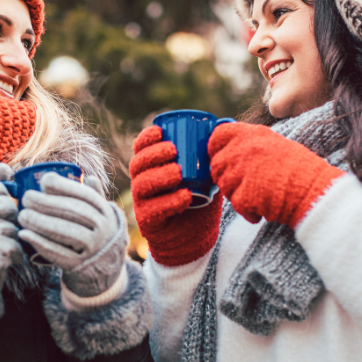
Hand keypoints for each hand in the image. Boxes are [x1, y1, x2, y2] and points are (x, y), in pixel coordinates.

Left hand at [17, 173, 126, 296]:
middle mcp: (104, 229)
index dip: (65, 186)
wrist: (104, 268)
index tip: (44, 181)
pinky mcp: (79, 265)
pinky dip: (39, 243)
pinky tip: (24, 234)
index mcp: (106, 212)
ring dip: (41, 222)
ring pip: (66, 232)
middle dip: (47, 203)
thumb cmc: (95, 233)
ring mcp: (93, 249)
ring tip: (22, 215)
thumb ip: (94, 196)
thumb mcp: (100, 215)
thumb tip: (88, 177)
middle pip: (74, 212)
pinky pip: (58, 253)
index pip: (85, 196)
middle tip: (26, 198)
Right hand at [128, 126, 221, 266]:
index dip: (146, 138)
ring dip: (160, 176)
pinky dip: (170, 202)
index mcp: (151, 168)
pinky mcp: (149, 222)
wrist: (196, 237)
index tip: (160, 131)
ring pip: (142, 185)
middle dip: (152, 154)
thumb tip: (224, 124)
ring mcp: (143, 203)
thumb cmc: (199, 200)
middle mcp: (142, 183)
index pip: (140, 148)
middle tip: (173, 150)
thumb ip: (210, 154)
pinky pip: (154, 210)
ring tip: (179, 172)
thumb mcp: (205, 175)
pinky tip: (185, 196)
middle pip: (137, 164)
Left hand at [208, 122, 344, 228]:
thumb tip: (229, 151)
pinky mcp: (243, 194)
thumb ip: (250, 145)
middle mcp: (243, 149)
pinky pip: (236, 205)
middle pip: (216, 165)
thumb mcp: (275, 144)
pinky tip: (264, 208)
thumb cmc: (301, 169)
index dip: (215, 148)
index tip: (221, 157)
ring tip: (260, 196)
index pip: (217, 135)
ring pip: (224, 186)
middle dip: (226, 177)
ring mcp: (241, 172)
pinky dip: (248, 211)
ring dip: (237, 195)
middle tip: (246, 185)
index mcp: (251, 134)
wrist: (315, 191)